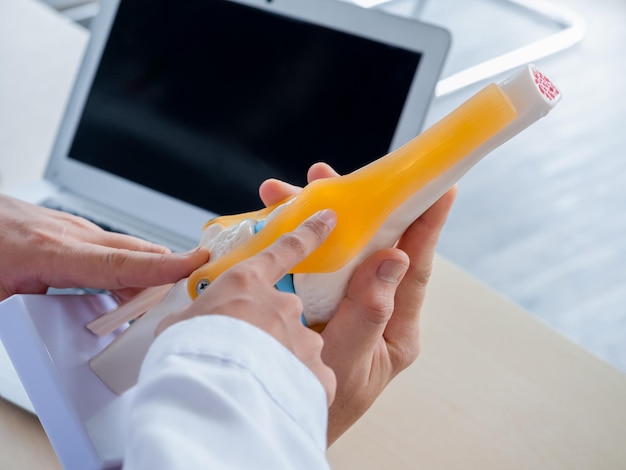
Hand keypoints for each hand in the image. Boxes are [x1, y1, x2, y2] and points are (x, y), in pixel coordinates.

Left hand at [0, 194, 208, 301]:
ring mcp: (75, 230)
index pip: (119, 262)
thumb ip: (26, 320)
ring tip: (159, 306)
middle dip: (171, 273)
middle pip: (137, 252)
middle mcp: (71, 234)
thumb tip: (47, 351)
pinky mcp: (76, 232)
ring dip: (150, 275)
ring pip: (130, 250)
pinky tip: (127, 290)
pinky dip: (131, 270)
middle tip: (193, 296)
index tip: (194, 266)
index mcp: (50, 250)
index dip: (161, 268)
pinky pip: (115, 250)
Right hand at [157, 210, 338, 404]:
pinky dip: (293, 388)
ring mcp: (303, 339)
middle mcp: (283, 306)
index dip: (310, 232)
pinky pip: (308, 379)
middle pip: (283, 314)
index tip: (328, 218)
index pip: (286, 249)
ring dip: (279, 361)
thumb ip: (196, 316)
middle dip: (268, 332)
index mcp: (248, 284)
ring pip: (297, 348)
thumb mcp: (178, 325)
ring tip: (252, 384)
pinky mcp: (316, 374)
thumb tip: (191, 321)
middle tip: (243, 355)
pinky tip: (271, 399)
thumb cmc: (188, 355)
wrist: (210, 394)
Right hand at [260, 163, 455, 444]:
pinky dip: (296, 239)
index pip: (416, 268)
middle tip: (326, 175)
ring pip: (339, 248)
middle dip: (357, 207)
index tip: (440, 187)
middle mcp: (377, 305)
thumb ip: (369, 312)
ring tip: (283, 196)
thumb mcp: (349, 361)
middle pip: (373, 246)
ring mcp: (347, 301)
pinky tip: (276, 223)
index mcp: (397, 324)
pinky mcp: (320, 299)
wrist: (286, 412)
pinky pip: (314, 261)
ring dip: (314, 218)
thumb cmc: (327, 400)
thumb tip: (395, 258)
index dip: (428, 225)